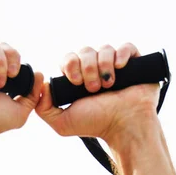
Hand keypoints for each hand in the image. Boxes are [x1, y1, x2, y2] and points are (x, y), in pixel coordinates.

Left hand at [35, 43, 159, 146]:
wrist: (124, 127)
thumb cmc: (96, 125)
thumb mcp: (62, 123)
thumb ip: (44, 109)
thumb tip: (41, 87)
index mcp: (80, 79)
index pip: (69, 59)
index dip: (71, 65)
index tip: (75, 82)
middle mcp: (96, 70)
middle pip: (85, 51)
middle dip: (87, 68)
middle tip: (93, 88)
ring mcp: (115, 66)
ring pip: (105, 49)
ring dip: (103, 66)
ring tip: (108, 86)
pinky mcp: (134, 63)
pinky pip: (126, 47)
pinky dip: (121, 55)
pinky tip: (120, 70)